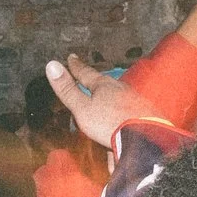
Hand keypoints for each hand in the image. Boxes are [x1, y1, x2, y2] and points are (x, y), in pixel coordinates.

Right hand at [44, 55, 159, 149]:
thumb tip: (51, 64)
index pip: (86, 73)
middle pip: (104, 83)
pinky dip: (119, 112)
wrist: (145, 139)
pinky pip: (127, 110)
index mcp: (104, 86)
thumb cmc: (110, 123)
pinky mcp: (144, 114)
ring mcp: (134, 101)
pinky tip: (118, 118)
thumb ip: (68, 89)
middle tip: (86, 76)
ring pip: (117, 95)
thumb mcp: (82, 108)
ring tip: (102, 98)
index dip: (76, 66)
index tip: (71, 57)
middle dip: (94, 81)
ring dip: (108, 96)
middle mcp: (121, 89)